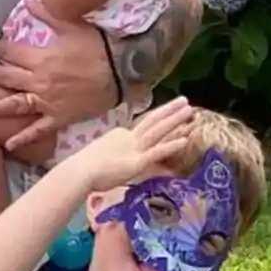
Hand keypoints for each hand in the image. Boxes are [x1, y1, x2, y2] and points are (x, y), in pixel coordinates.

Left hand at [0, 20, 116, 152]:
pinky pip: (39, 129)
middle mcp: (39, 80)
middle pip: (3, 77)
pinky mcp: (60, 117)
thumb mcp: (71, 24)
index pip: (6, 51)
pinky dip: (24, 137)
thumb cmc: (97, 45)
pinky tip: (8, 144)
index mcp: (40, 57)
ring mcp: (48, 101)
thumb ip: (46, 14)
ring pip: (13, 105)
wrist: (122, 70)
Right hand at [72, 97, 193, 191]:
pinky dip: (171, 145)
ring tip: (189, 110)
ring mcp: (134, 148)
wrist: (80, 171)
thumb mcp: (102, 157)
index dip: (159, 118)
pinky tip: (185, 140)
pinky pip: (157, 151)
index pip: (143, 126)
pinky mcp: (138, 161)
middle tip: (185, 100)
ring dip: (175, 120)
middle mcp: (129, 137)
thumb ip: (111, 156)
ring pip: (158, 131)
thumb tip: (112, 159)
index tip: (171, 111)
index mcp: (121, 135)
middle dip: (170, 110)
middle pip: (153, 121)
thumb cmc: (85, 167)